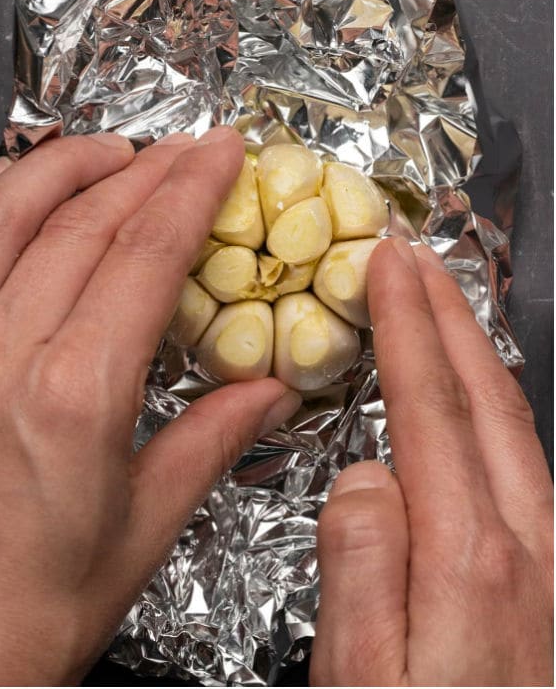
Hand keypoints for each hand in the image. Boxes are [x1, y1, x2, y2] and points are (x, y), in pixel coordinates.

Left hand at [0, 129, 302, 684]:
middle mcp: (2, 364)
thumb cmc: (57, 603)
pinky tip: (12, 194)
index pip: (139, 255)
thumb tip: (270, 383)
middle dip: (134, 168)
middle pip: (74, 226)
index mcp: (73, 397)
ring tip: (101, 149)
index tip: (217, 149)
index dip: (185, 189)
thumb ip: (211, 437)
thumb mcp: (152, 524)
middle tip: (176, 145)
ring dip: (52, 171)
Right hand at [312, 238, 552, 685]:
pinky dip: (498, 407)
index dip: (409, 329)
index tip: (387, 265)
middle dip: (451, 315)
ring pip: (516, 428)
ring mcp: (554, 563)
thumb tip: (363, 473)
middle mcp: (527, 545)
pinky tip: (480, 407)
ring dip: (480, 351)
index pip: (432, 411)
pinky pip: (526, 464)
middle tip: (416, 252)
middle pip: (488, 401)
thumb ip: (361, 568)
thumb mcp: (363, 677)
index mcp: (471, 557)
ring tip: (446, 302)